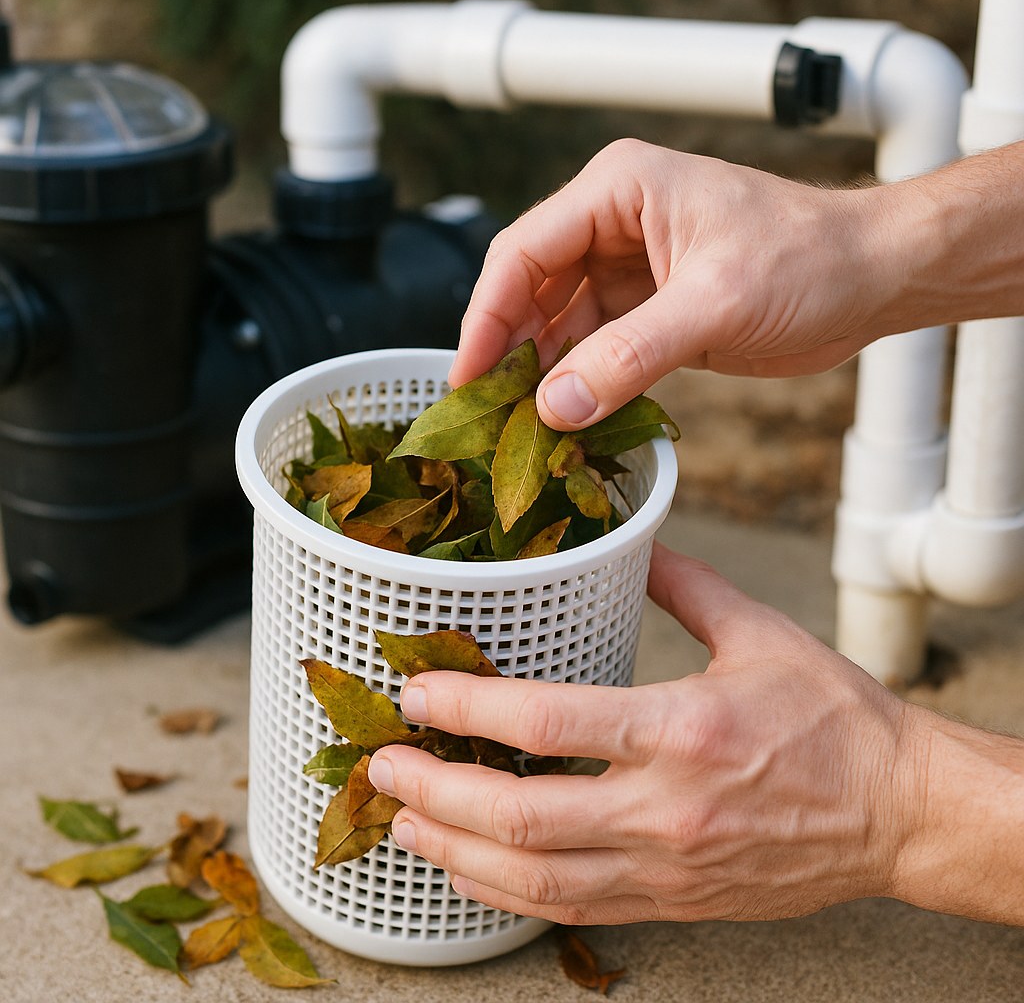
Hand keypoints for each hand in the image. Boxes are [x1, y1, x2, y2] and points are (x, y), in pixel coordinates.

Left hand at [367, 543, 922, 924]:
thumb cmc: (836, 720)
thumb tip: (633, 543)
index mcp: (682, 729)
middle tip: (384, 765)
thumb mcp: (760, 632)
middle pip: (520, 815)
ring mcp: (665, 867)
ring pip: (534, 878)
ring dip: (456, 850)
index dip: (468, 707)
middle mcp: (665, 809)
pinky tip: (470, 867)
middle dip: (435, 791)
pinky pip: (570, 906)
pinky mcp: (672, 900)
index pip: (548, 725)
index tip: (417, 693)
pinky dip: (505, 891)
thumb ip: (683, 585)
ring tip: (405, 821)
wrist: (899, 813)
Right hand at [449, 138, 902, 429]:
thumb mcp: (714, 304)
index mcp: (619, 191)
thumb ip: (629, 356)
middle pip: (531, 290)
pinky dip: (578, 384)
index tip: (468, 375)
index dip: (487, 315)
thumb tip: (556, 404)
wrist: (872, 279)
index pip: (523, 252)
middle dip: (508, 349)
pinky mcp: (650, 313)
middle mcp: (614, 225)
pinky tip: (563, 417)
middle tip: (487, 411)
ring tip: (519, 424)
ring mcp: (630, 272)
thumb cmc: (812, 258)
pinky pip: (594, 350)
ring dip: (541, 373)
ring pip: (559, 326)